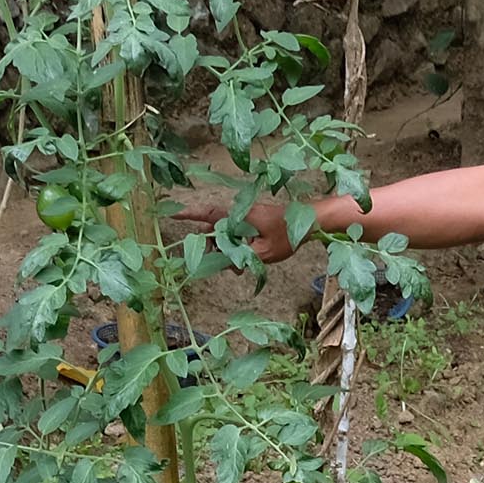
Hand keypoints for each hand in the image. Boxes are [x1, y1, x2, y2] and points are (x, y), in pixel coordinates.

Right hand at [170, 193, 300, 263]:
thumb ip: (239, 256)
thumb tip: (221, 260)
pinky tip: (245, 260)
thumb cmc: (288, 235)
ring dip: (227, 250)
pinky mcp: (253, 220)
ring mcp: (246, 216)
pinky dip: (236, 245)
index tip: (172, 215)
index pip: (209, 214)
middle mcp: (240, 213)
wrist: (311, 221)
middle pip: (215, 229)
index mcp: (239, 216)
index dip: (190, 216)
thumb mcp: (263, 253)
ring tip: (238, 269)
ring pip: (226, 233)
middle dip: (214, 248)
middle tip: (221, 267)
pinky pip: (237, 232)